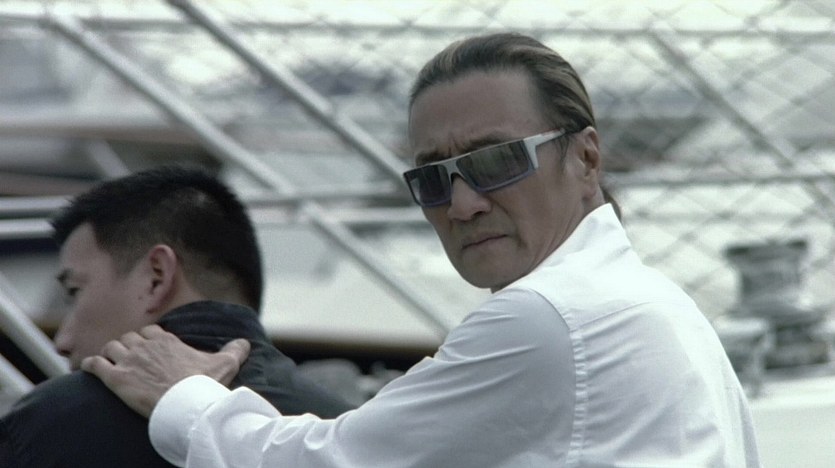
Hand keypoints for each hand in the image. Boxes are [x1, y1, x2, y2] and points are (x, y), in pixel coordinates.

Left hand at [81, 324, 249, 417]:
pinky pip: (95, 364)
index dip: (147, 338)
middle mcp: (145, 346)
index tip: (148, 347)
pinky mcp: (115, 378)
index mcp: (167, 341)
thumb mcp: (225, 364)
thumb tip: (246, 342)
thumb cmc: (204, 383)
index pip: (150, 331)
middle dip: (127, 345)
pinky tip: (88, 369)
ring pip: (111, 347)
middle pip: (128, 337)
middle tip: (129, 357)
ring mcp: (129, 360)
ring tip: (110, 362)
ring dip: (110, 354)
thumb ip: (235, 350)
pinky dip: (90, 366)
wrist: (186, 403)